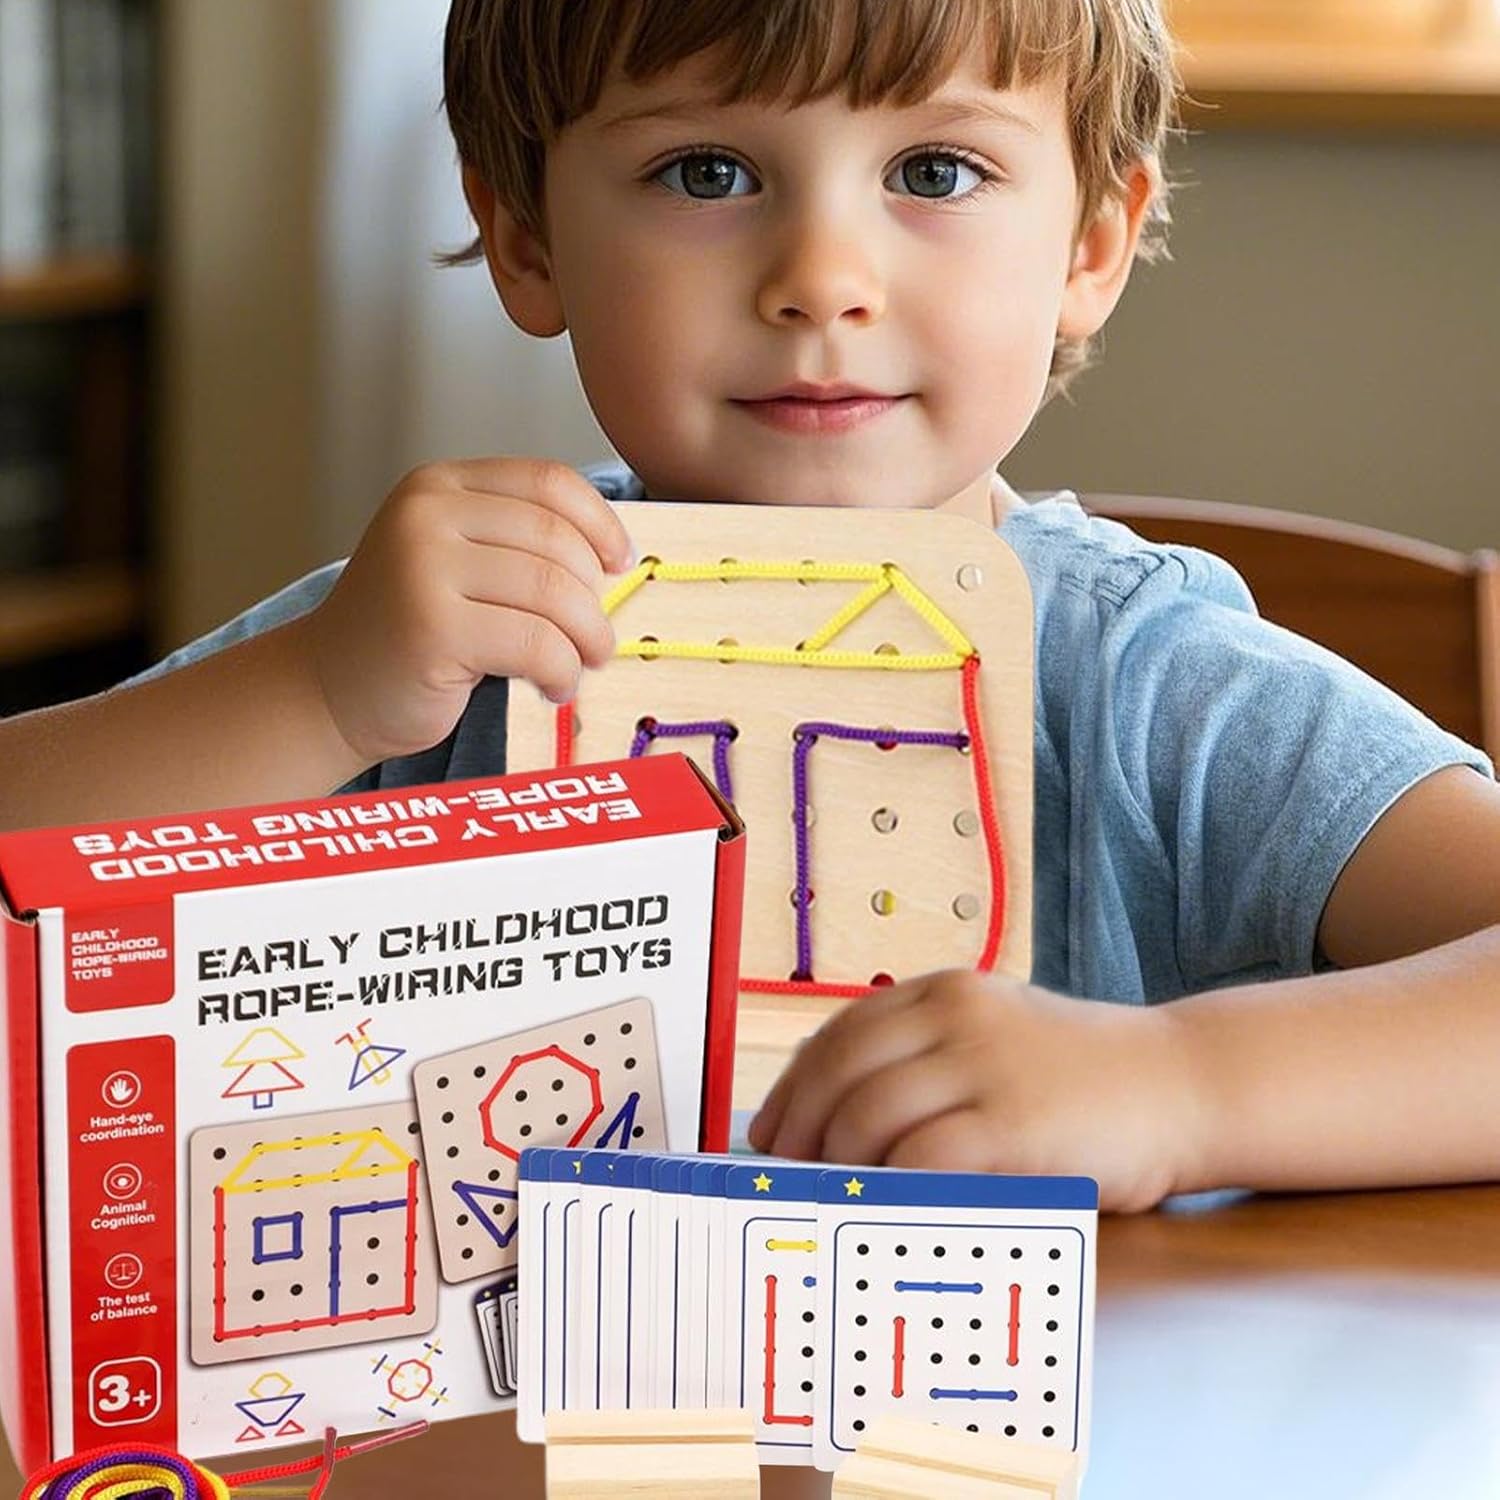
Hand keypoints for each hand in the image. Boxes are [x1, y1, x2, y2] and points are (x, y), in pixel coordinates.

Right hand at [304, 458, 633, 764]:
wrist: (328, 690)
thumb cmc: (408, 633)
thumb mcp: (454, 560)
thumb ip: (516, 542)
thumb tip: (612, 555)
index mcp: (437, 485)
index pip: (548, 481)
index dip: (600, 523)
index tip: (619, 563)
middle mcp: (426, 514)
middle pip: (557, 541)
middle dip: (594, 599)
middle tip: (598, 640)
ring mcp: (423, 568)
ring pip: (553, 593)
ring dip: (586, 639)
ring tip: (579, 666)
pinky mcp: (433, 628)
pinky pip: (537, 644)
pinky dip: (561, 672)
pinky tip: (552, 687)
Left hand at [746, 969, 1203, 1213]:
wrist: (1184, 1084)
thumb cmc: (1084, 1077)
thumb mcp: (999, 1038)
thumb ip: (930, 1061)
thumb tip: (837, 1115)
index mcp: (946, 992)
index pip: (840, 1033)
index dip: (793, 1086)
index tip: (770, 1133)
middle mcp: (956, 1017)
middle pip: (840, 1072)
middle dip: (800, 1131)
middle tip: (789, 1180)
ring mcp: (983, 1067)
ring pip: (867, 1115)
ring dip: (837, 1165)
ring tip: (833, 1202)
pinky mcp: (1011, 1124)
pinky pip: (919, 1159)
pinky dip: (888, 1190)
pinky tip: (883, 1213)